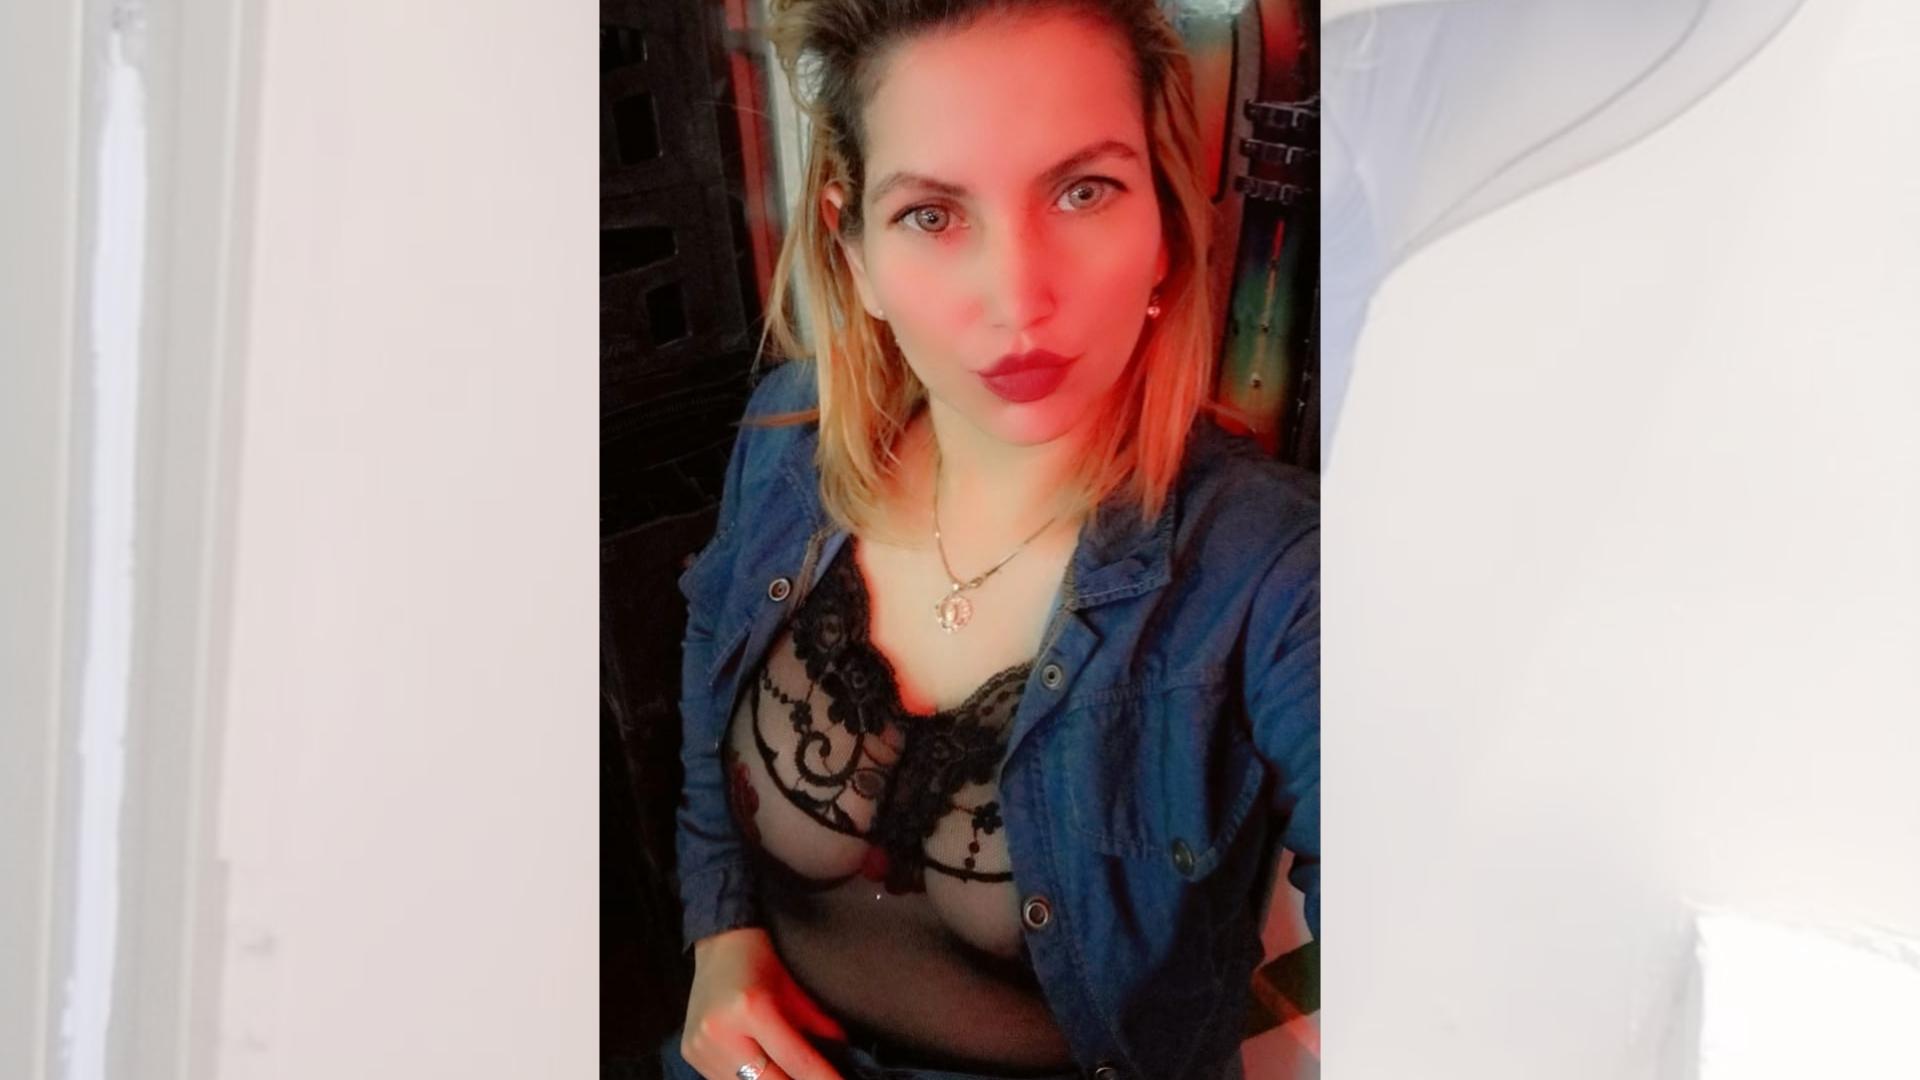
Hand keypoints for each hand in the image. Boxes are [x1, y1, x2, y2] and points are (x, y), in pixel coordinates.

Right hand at [681, 927, 847, 1079]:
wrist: (719, 943)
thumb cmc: (762, 962)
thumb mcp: (796, 991)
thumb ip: (820, 1027)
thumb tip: (845, 1057)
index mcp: (752, 1009)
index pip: (797, 1061)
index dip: (825, 1078)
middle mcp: (721, 1031)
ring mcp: (701, 1046)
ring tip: (793, 1075)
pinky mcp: (691, 1054)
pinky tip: (766, 1072)